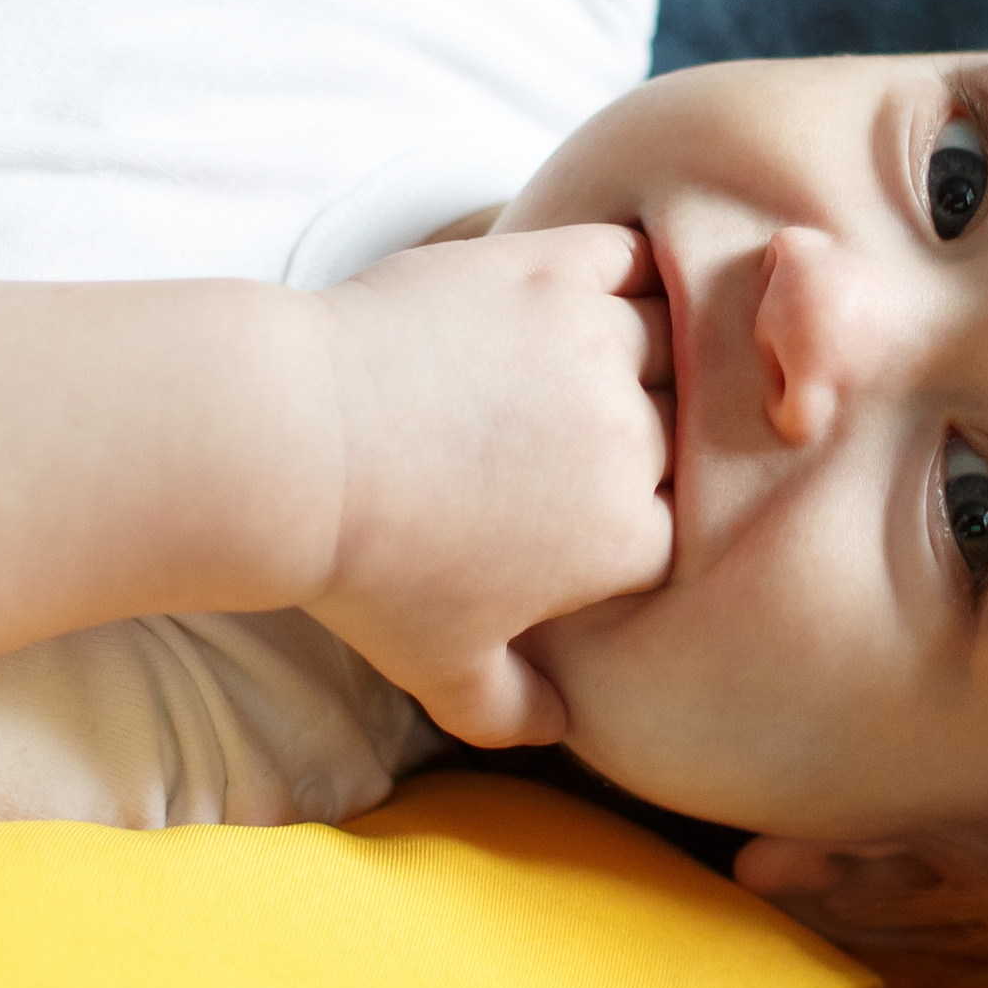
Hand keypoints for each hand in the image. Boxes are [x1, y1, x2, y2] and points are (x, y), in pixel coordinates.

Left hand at [311, 221, 672, 743]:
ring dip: (663, 346)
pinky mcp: (550, 272)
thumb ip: (513, 713)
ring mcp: (595, 345)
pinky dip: (638, 268)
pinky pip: (634, 257)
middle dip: (668, 430)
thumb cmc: (363, 569)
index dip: (656, 513)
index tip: (616, 505)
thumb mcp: (438, 671)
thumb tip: (561, 730)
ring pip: (677, 335)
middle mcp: (631, 439)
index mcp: (622, 541)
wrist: (292, 448)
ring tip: (621, 351)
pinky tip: (613, 282)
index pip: (688, 522)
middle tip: (616, 422)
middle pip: (694, 425)